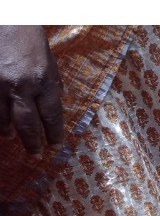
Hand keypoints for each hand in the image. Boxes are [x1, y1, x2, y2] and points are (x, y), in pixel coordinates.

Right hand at [0, 26, 63, 154]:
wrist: (6, 18)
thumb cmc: (28, 39)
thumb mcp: (48, 63)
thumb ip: (50, 87)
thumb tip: (52, 111)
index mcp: (44, 81)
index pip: (52, 117)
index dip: (54, 134)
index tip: (56, 145)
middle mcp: (22, 86)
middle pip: (28, 125)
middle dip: (32, 143)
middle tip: (35, 153)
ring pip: (2, 119)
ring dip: (7, 132)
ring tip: (11, 137)